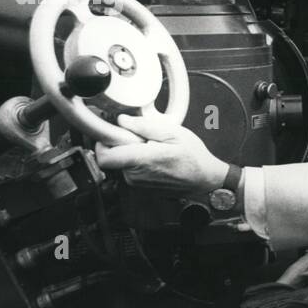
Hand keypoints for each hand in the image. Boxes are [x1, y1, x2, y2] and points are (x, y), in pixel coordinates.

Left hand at [93, 113, 228, 193]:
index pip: (104, 156)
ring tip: (150, 147)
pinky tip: (153, 157)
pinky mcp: (140, 186)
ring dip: (129, 152)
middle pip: (110, 157)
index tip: (111, 131)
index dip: (102, 142)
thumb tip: (123, 120)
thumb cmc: (194, 158)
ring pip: (119, 162)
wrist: (204, 180)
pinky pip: (129, 170)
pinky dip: (136, 161)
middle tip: (137, 137)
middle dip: (119, 144)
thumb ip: (145, 126)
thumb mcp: (174, 133)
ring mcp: (137, 183)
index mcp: (142, 160)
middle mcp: (135, 175)